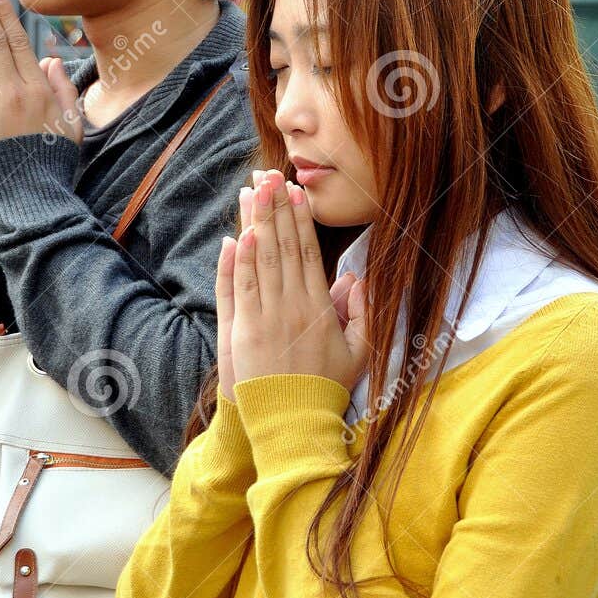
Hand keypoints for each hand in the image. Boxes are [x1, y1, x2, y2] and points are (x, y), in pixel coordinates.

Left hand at [229, 168, 368, 390]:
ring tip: (249, 192)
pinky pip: (236, 288)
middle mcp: (289, 305)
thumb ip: (363, 313)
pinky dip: (234, 261)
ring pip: (256, 260)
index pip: (307, 251)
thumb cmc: (327, 388)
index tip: (294, 191)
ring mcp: (262, 316)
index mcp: (318, 306)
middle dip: (274, 207)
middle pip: (281, 246)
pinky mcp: (239, 331)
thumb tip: (355, 278)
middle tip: (268, 175)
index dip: (300, 218)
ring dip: (253, 223)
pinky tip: (234, 236)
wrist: (292, 422)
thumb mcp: (360, 352)